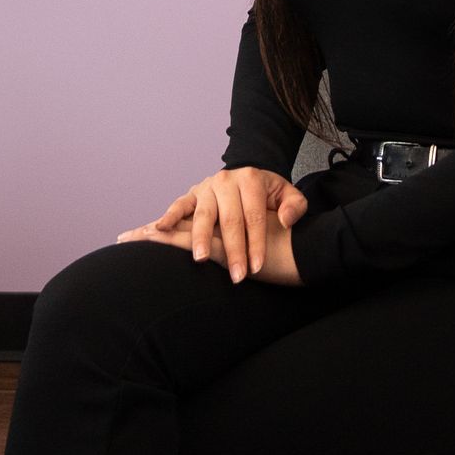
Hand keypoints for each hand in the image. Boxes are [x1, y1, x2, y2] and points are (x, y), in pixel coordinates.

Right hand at [117, 165, 307, 282]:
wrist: (247, 179)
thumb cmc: (268, 194)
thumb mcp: (288, 194)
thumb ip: (295, 205)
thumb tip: (286, 220)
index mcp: (251, 179)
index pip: (254, 216)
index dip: (256, 243)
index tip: (257, 267)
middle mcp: (226, 181)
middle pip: (229, 219)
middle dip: (233, 250)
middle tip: (236, 276)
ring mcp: (206, 187)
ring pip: (203, 215)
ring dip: (200, 238)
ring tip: (201, 258)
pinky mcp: (192, 194)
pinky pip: (179, 205)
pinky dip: (168, 216)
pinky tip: (160, 229)